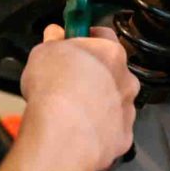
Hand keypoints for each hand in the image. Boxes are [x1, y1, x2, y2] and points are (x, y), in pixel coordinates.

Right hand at [19, 25, 139, 170]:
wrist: (63, 134)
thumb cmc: (55, 90)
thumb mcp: (43, 51)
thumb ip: (53, 40)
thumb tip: (54, 34)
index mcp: (110, 52)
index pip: (104, 35)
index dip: (86, 38)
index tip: (74, 42)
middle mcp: (125, 80)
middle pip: (111, 70)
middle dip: (93, 73)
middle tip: (68, 79)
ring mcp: (127, 109)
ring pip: (113, 100)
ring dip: (97, 102)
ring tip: (71, 109)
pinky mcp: (123, 136)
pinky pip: (111, 128)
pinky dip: (98, 128)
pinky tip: (79, 128)